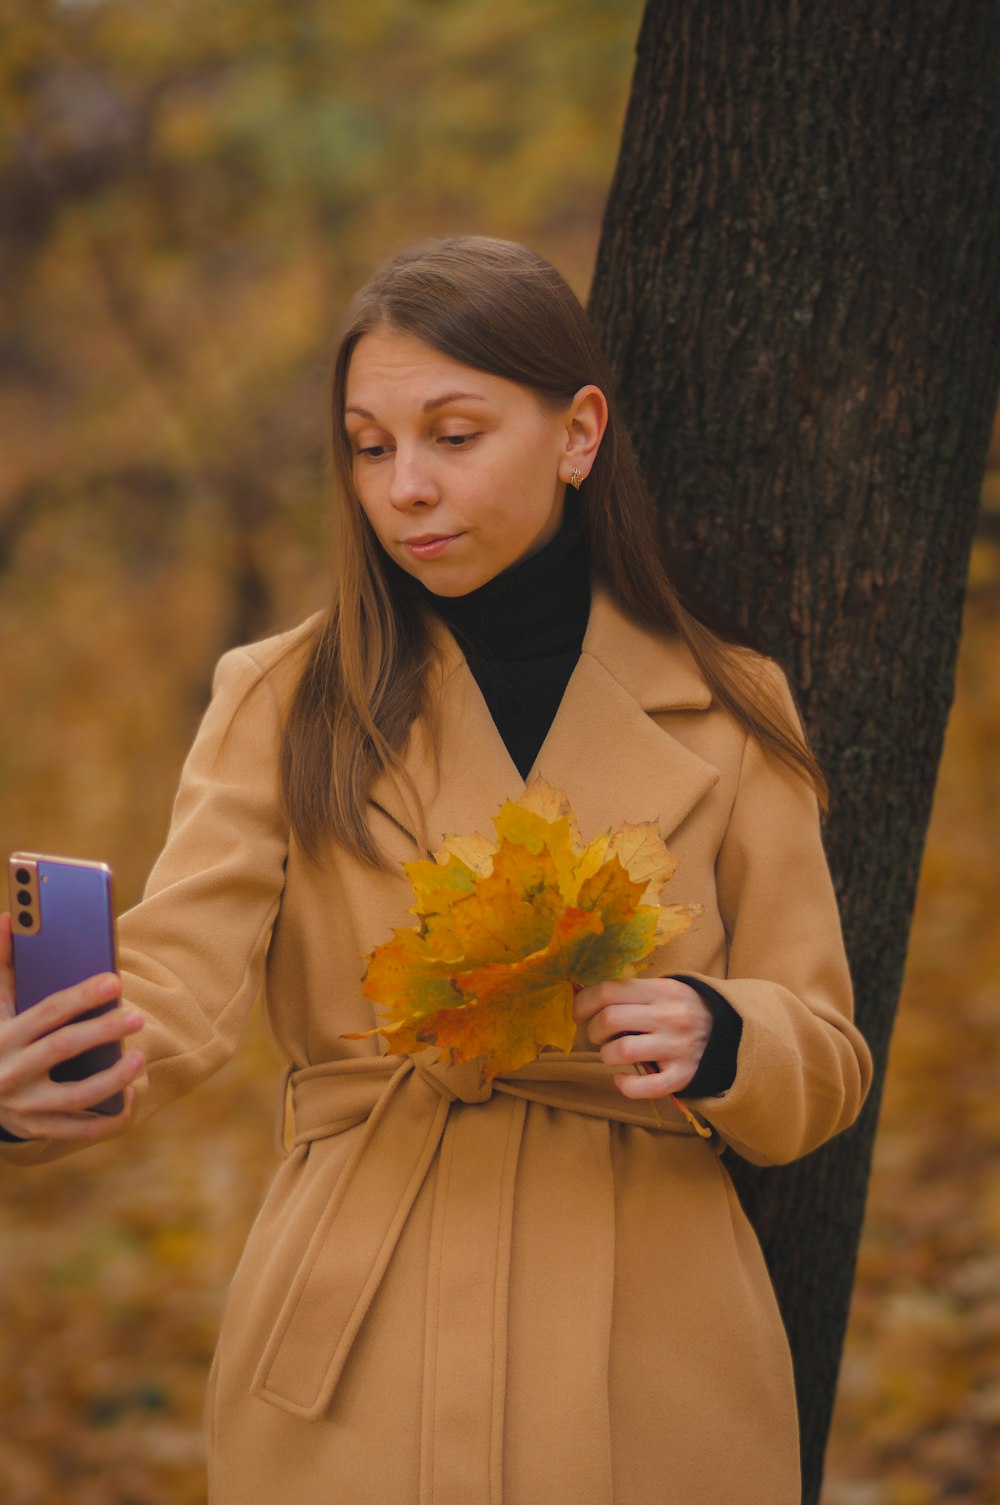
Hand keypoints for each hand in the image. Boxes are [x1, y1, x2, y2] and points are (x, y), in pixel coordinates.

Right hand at [0, 912, 145, 1142]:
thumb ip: (3, 964)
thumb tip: (11, 917)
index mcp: (3, 1036)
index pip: (47, 1013)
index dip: (82, 996)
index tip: (114, 982)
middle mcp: (11, 1072)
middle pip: (64, 1049)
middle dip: (103, 1031)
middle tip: (137, 1017)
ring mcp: (24, 1106)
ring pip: (76, 1096)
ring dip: (113, 1079)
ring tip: (138, 1058)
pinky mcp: (37, 1129)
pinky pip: (79, 1129)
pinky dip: (108, 1117)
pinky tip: (131, 1097)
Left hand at [573, 977, 711, 1100]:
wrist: (729, 1033)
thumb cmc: (682, 1009)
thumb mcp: (662, 990)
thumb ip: (629, 992)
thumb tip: (580, 997)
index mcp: (660, 990)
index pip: (608, 991)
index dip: (583, 1003)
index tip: (579, 1013)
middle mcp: (669, 1016)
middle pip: (610, 1020)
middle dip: (593, 1030)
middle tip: (599, 1035)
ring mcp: (676, 1047)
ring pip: (622, 1051)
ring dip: (607, 1055)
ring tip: (613, 1053)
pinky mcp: (683, 1076)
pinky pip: (646, 1087)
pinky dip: (626, 1086)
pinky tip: (621, 1079)